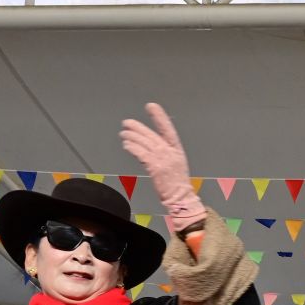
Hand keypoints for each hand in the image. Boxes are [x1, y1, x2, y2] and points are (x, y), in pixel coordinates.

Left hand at [119, 102, 200, 230]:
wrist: (181, 198)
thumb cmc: (176, 185)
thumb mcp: (174, 164)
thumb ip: (163, 154)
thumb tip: (147, 145)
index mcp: (176, 150)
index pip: (168, 129)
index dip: (160, 117)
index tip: (152, 106)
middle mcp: (170, 153)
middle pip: (151, 135)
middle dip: (138, 127)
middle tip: (127, 123)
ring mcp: (164, 160)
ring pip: (144, 143)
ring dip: (132, 137)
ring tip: (123, 134)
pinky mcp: (156, 167)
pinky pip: (141, 153)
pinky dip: (132, 147)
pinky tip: (126, 145)